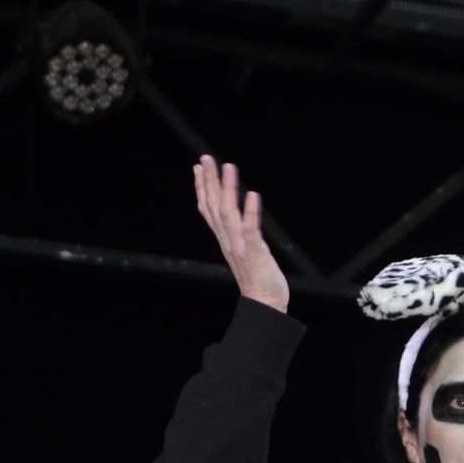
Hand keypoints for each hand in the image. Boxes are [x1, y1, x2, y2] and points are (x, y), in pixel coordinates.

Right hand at [192, 155, 288, 311]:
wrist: (264, 304)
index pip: (208, 209)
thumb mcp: (242, 251)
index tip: (198, 167)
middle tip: (206, 158)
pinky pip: (250, 231)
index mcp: (225, 239)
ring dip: (227, 189)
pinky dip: (250, 213)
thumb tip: (235, 215)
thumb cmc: (257, 277)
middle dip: (209, 181)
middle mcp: (228, 240)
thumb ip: (237, 232)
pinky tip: (252, 195)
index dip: (202, 187)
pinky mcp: (255, 253)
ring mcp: (240, 246)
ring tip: (229, 167)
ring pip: (228, 214)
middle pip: (214, 206)